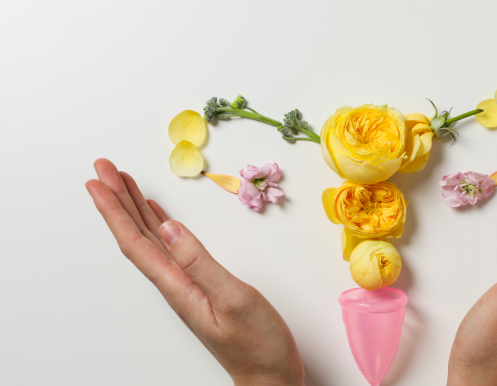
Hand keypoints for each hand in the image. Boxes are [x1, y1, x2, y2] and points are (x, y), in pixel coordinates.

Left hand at [85, 159, 303, 385]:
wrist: (269, 377)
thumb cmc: (257, 345)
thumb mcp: (233, 300)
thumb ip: (200, 263)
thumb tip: (169, 227)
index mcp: (178, 286)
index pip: (136, 241)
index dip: (114, 210)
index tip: (97, 180)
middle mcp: (176, 284)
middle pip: (137, 236)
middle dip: (117, 200)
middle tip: (102, 167)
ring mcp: (187, 286)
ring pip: (152, 240)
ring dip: (134, 209)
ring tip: (122, 182)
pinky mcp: (201, 286)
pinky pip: (171, 248)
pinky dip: (159, 226)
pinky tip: (157, 216)